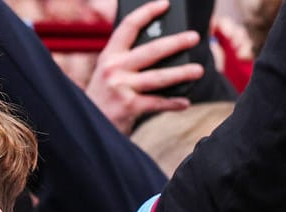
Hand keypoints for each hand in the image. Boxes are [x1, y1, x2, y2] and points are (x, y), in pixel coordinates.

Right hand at [86, 0, 204, 133]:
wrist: (87, 127)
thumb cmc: (105, 98)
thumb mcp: (109, 75)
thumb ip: (129, 61)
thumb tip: (167, 48)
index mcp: (109, 56)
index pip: (128, 27)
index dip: (147, 13)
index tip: (165, 4)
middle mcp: (112, 69)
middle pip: (151, 51)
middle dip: (176, 42)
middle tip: (194, 37)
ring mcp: (120, 88)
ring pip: (158, 77)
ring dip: (181, 73)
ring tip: (198, 70)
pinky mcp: (128, 107)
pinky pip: (157, 103)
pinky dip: (173, 103)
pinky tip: (184, 102)